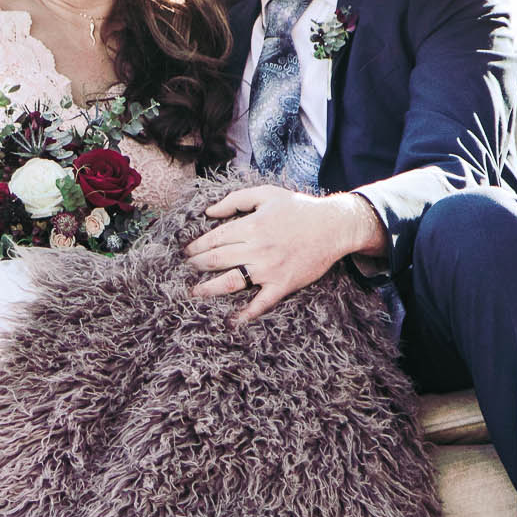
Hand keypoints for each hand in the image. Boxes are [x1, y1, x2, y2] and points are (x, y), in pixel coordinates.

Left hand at [184, 186, 385, 323]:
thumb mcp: (267, 194)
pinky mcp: (284, 284)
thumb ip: (236, 200)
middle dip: (196, 266)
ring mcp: (269, 269)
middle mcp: (257, 248)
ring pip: (231, 282)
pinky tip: (232, 321)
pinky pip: (261, 303)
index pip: (214, 239)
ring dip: (209, 289)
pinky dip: (246, 314)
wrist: (334, 226)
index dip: (195, 247)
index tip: (184, 253)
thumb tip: (209, 211)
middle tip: (182, 272)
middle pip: (217, 260)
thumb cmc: (299, 209)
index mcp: (251, 226)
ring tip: (194, 293)